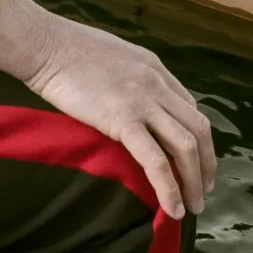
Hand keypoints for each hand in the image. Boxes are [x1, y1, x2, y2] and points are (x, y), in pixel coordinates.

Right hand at [23, 17, 216, 217]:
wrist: (46, 44)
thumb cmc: (66, 47)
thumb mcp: (112, 55)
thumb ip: (129, 76)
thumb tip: (129, 99)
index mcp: (154, 68)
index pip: (189, 107)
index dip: (196, 138)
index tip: (193, 160)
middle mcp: (157, 84)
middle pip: (198, 129)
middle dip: (206, 164)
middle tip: (202, 190)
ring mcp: (142, 102)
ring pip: (186, 147)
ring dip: (194, 181)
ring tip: (192, 207)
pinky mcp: (123, 120)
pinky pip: (156, 160)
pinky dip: (169, 188)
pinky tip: (172, 208)